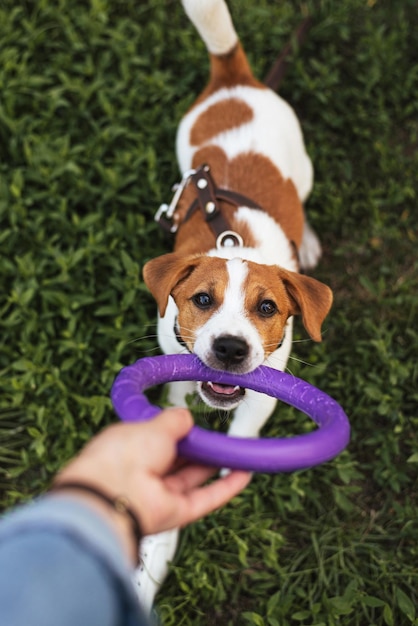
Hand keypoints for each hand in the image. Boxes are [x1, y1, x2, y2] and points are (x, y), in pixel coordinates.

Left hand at [54, 409, 250, 560]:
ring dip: (216, 466)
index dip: (177, 432)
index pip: (158, 438)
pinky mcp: (175, 513)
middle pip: (179, 460)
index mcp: (131, 446)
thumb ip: (173, 420)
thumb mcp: (153, 425)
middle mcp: (143, 472)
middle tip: (219, 436)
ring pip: (193, 479)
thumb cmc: (120, 456)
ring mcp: (159, 494)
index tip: (196, 424)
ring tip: (236, 451)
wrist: (111, 494)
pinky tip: (242, 474)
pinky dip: (225, 487)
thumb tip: (185, 416)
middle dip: (199, 448)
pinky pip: (205, 498)